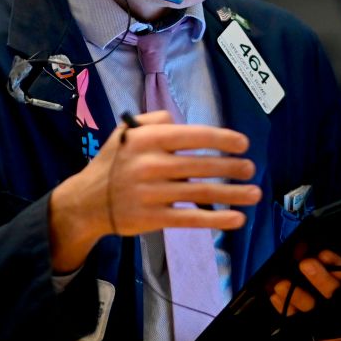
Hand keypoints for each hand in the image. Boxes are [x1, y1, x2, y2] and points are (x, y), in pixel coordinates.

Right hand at [48, 111, 260, 272]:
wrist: (86, 202)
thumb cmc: (111, 164)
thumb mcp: (124, 133)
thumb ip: (153, 121)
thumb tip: (180, 120)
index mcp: (147, 140)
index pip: (192, 136)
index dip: (222, 139)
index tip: (243, 144)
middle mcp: (150, 164)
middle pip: (201, 165)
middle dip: (232, 167)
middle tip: (251, 168)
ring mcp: (152, 193)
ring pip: (201, 193)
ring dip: (232, 194)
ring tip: (254, 193)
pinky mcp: (153, 218)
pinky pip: (190, 219)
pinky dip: (216, 220)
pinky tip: (236, 218)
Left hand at [266, 232, 340, 340]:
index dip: (340, 264)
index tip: (325, 252)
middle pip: (334, 291)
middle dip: (319, 278)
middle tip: (305, 263)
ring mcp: (330, 313)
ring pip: (313, 306)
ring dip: (297, 294)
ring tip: (281, 283)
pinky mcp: (314, 321)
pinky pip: (297, 315)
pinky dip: (285, 305)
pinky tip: (274, 293)